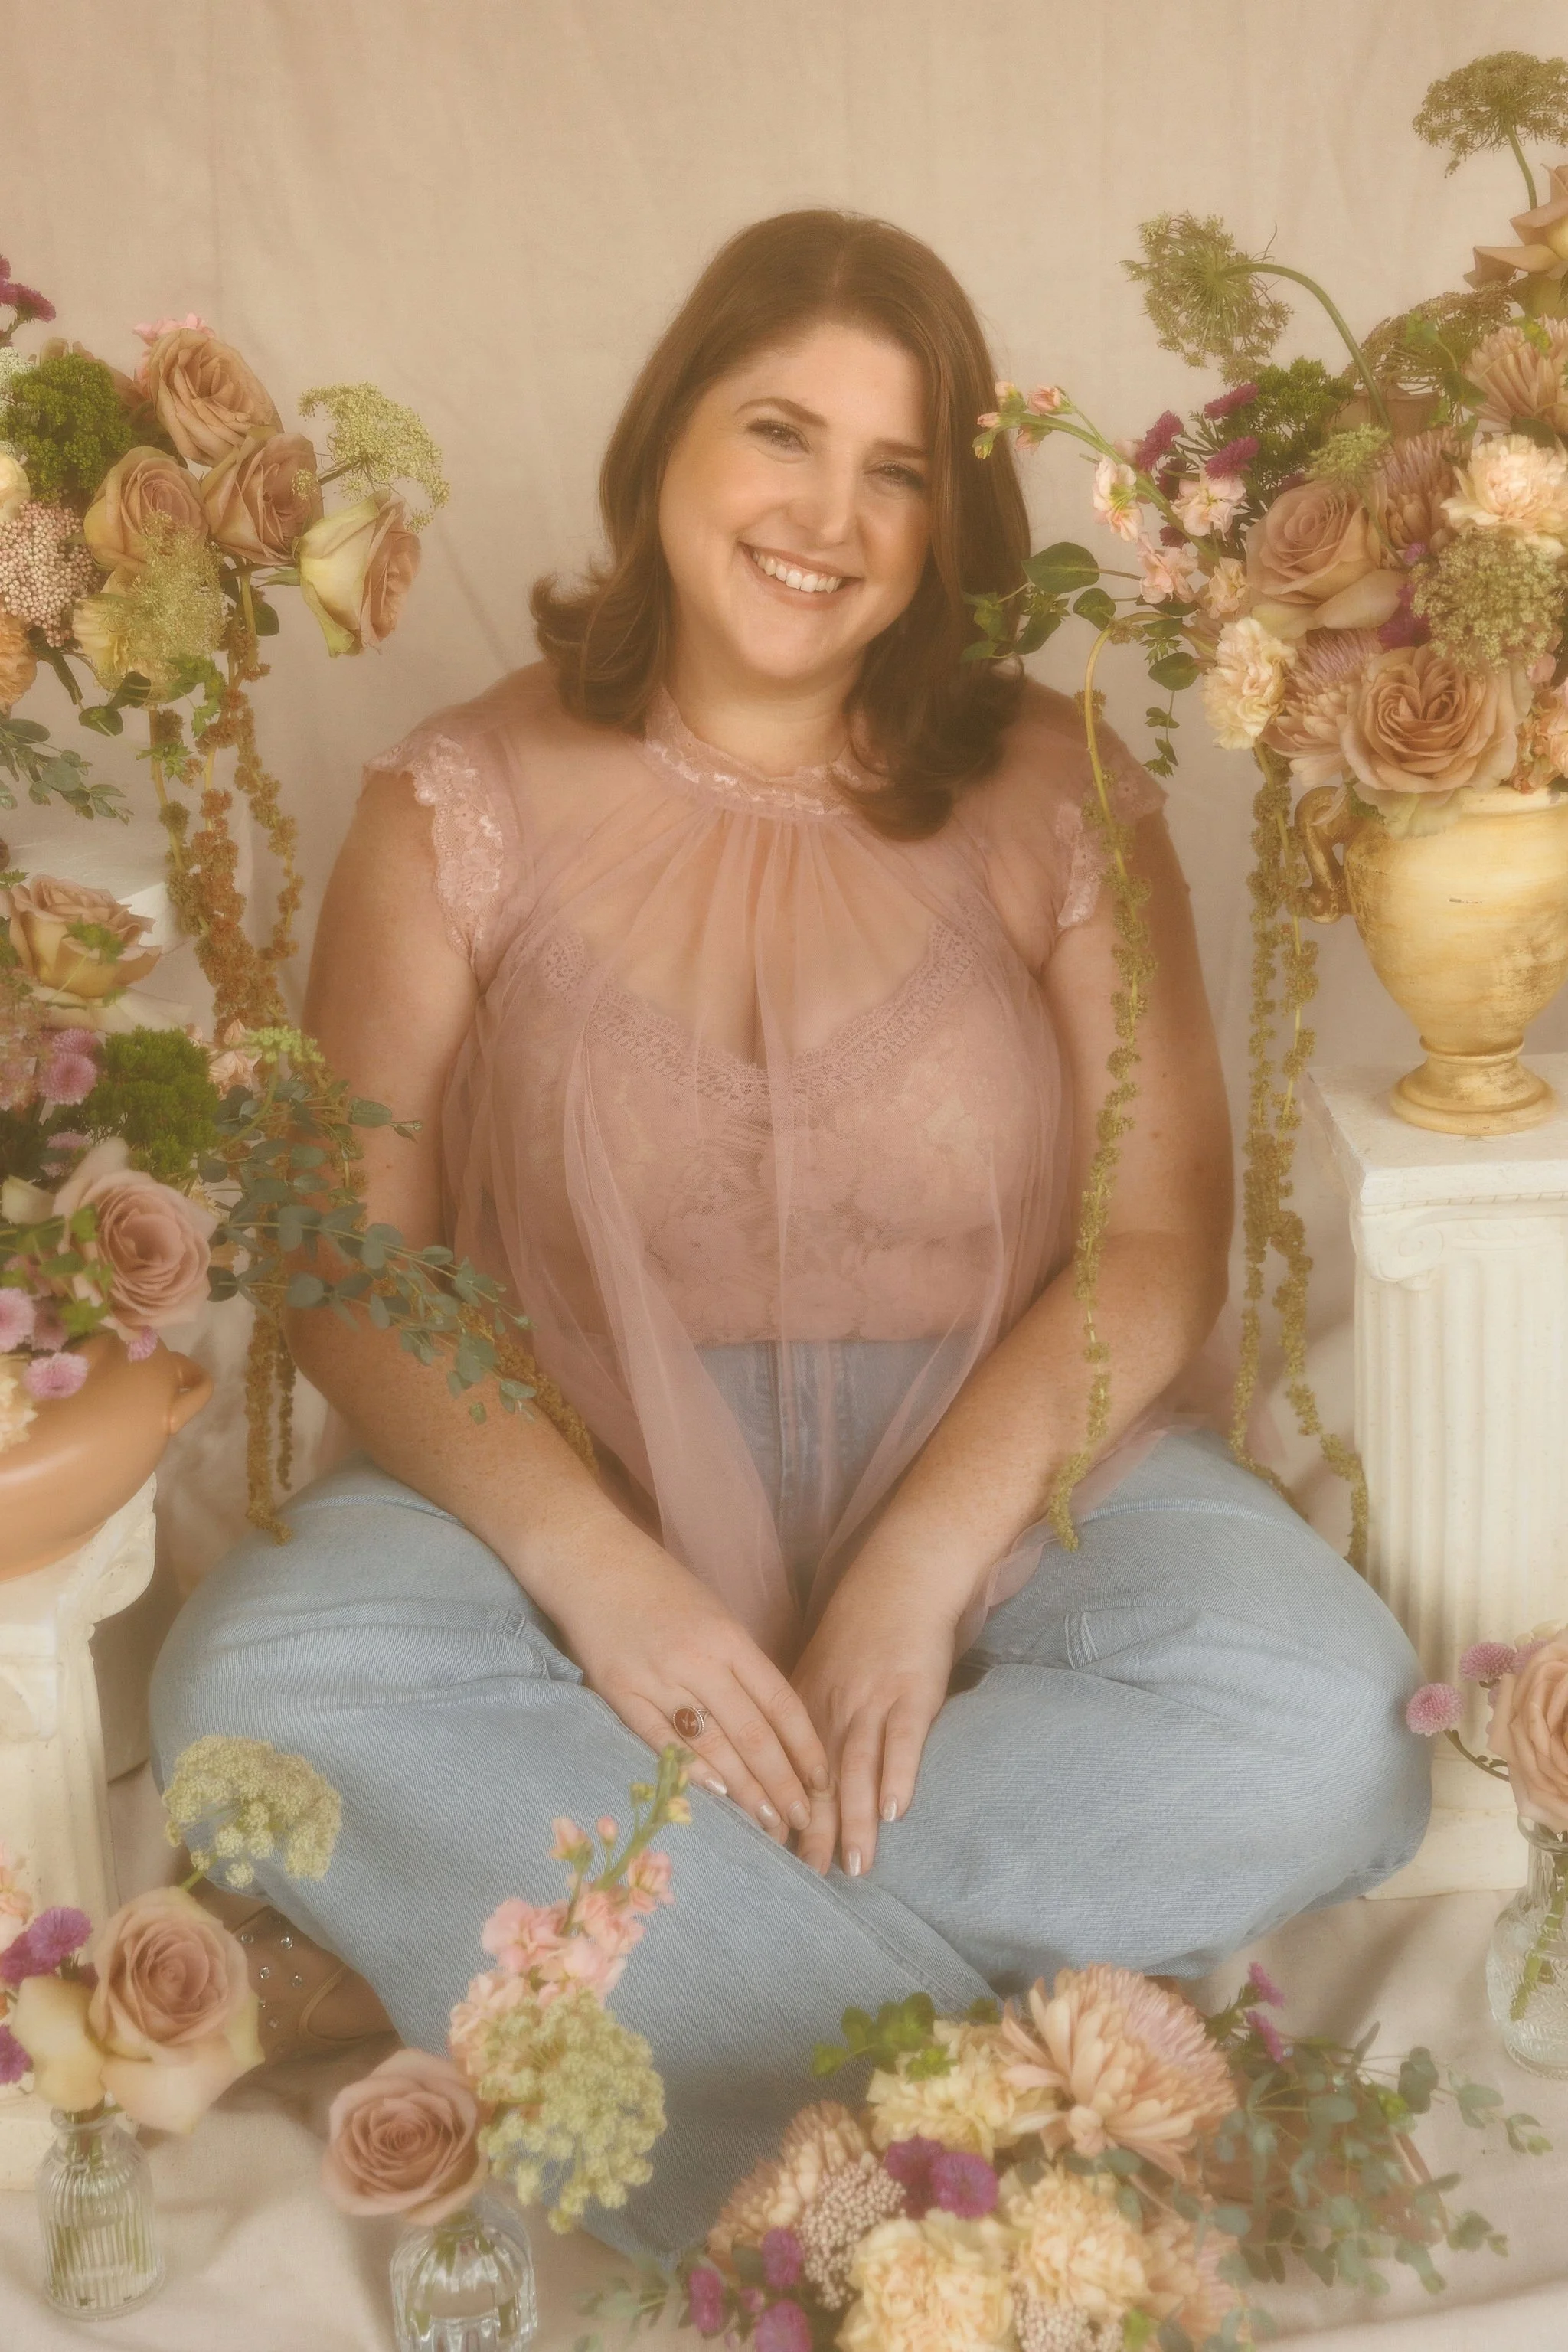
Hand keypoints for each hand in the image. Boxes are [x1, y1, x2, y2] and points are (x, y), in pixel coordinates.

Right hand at [550, 1514, 829, 1844]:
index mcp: (729, 1638)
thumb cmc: (658, 1586)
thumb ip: (739, 1664)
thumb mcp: (713, 1614)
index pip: (780, 1703)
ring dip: (744, 1788)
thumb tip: (771, 1721)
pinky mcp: (619, 1691)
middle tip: (803, 1820)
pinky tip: (713, 1795)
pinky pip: (659, 1740)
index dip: (806, 1747)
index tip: (824, 1782)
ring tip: (767, 1822)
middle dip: (781, 1781)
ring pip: (712, 1744)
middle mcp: (700, 1660)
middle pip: (753, 1732)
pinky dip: (688, 1769)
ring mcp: (659, 1677)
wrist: (590, 1560)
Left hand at [790, 1563, 959, 1876]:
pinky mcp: (913, 1693)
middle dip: (814, 1832)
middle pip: (820, 1780)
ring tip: (853, 1866)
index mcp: (804, 1703)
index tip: (775, 1859)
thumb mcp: (819, 1668)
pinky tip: (895, 1811)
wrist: (901, 1578)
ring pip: (858, 1769)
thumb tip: (793, 1770)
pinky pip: (904, 1740)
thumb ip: (807, 1716)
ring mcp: (873, 1700)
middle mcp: (833, 1706)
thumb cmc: (861, 1628)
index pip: (787, 1770)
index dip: (782, 1814)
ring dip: (855, 1819)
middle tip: (809, 1880)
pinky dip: (898, 1774)